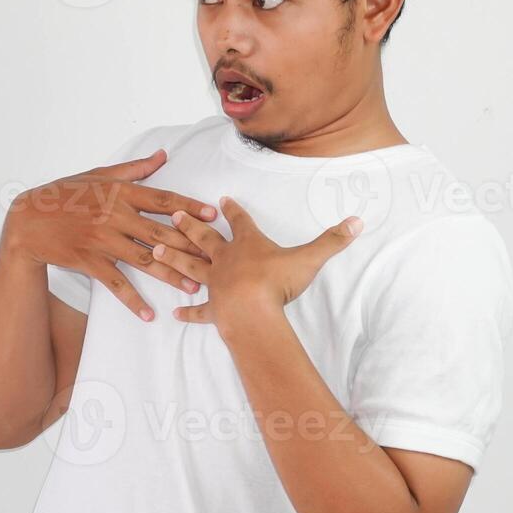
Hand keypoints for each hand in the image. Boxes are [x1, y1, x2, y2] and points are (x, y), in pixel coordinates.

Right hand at [3, 149, 218, 320]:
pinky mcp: (90, 261)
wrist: (28, 220)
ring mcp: (103, 240)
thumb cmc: (65, 195)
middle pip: (161, 233)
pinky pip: (116, 283)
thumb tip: (162, 156)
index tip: (212, 216)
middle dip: (190, 247)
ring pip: (145, 259)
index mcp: (120, 192)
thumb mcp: (99, 175)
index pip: (163, 200)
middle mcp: (115, 215)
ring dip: (171, 275)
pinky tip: (149, 314)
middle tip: (214, 260)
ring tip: (193, 288)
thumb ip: (134, 169)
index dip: (190, 207)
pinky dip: (133, 300)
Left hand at [152, 195, 362, 331]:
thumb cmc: (277, 281)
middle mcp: (226, 260)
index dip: (233, 210)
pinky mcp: (213, 309)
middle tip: (174, 215)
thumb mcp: (310, 258)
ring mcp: (216, 284)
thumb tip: (358, 221)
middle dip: (190, 226)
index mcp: (248, 244)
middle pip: (204, 238)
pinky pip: (198, 310)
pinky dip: (188, 311)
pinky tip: (175, 313)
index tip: (223, 199)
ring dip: (173, 258)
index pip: (240, 221)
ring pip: (190, 266)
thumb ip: (332, 240)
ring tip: (154, 250)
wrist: (253, 311)